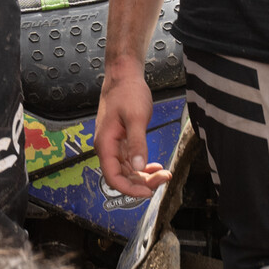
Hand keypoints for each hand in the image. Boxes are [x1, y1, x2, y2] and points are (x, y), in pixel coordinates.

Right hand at [95, 68, 170, 199]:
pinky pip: (130, 161)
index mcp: (105, 144)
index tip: (149, 191)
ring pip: (127, 170)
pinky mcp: (121, 141)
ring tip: (163, 173)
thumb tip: (140, 167)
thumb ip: (137, 144)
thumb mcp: (136, 117)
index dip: (130, 189)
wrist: (124, 76)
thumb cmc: (127, 92)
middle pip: (122, 176)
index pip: (113, 178)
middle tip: (164, 177)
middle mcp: (107, 148)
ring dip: (144, 176)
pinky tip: (154, 166)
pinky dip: (142, 166)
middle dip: (142, 182)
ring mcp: (114, 145)